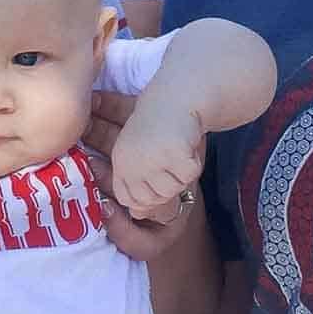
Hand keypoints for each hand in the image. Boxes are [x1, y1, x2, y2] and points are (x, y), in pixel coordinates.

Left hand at [111, 100, 204, 220]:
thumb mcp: (137, 153)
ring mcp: (151, 160)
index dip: (143, 199)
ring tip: (177, 152)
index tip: (155, 186)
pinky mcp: (174, 155)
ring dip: (179, 175)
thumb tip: (137, 215)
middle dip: (164, 189)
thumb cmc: (157, 125)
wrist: (176, 97)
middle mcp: (131, 163)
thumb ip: (136, 185)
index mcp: (120, 161)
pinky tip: (187, 145)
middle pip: (151, 200)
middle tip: (170, 165)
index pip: (128, 199)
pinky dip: (192, 162)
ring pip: (171, 190)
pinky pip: (188, 175)